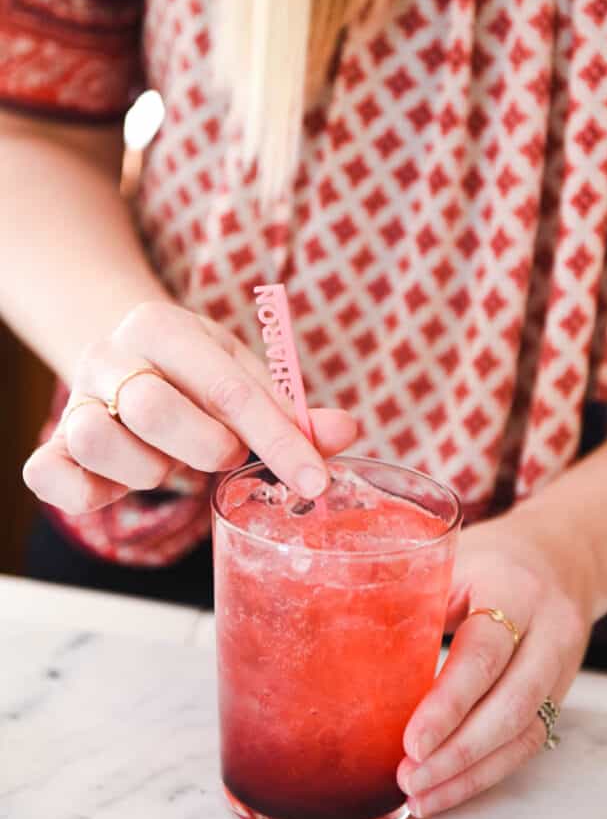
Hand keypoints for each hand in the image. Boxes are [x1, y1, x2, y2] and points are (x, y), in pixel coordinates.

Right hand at [23, 301, 356, 512]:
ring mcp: (74, 401)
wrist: (126, 358)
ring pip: (101, 442)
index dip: (279, 442)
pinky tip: (118, 489)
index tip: (316, 481)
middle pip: (153, 408)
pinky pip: (49, 476)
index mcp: (161, 326)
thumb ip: (291, 412)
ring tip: (168, 462)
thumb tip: (346, 431)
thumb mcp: (243, 378)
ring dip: (151, 469)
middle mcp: (110, 356)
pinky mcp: (54, 446)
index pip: (228, 388)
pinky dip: (84, 492)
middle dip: (206, 446)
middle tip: (222, 451)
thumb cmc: (195, 375)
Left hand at [397, 507, 594, 817]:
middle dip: (457, 750)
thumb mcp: (455, 556)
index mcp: (515, 589)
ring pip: (523, 734)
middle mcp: (549, 632)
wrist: (563, 558)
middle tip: (407, 775)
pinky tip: (445, 790)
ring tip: (418, 795)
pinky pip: (527, 745)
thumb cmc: (494, 556)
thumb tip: (331, 616)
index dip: (450, 701)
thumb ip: (411, 589)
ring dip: (469, 772)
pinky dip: (484, 774)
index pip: (486, 652)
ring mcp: (560, 670)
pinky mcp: (557, 697)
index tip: (411, 741)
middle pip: (510, 704)